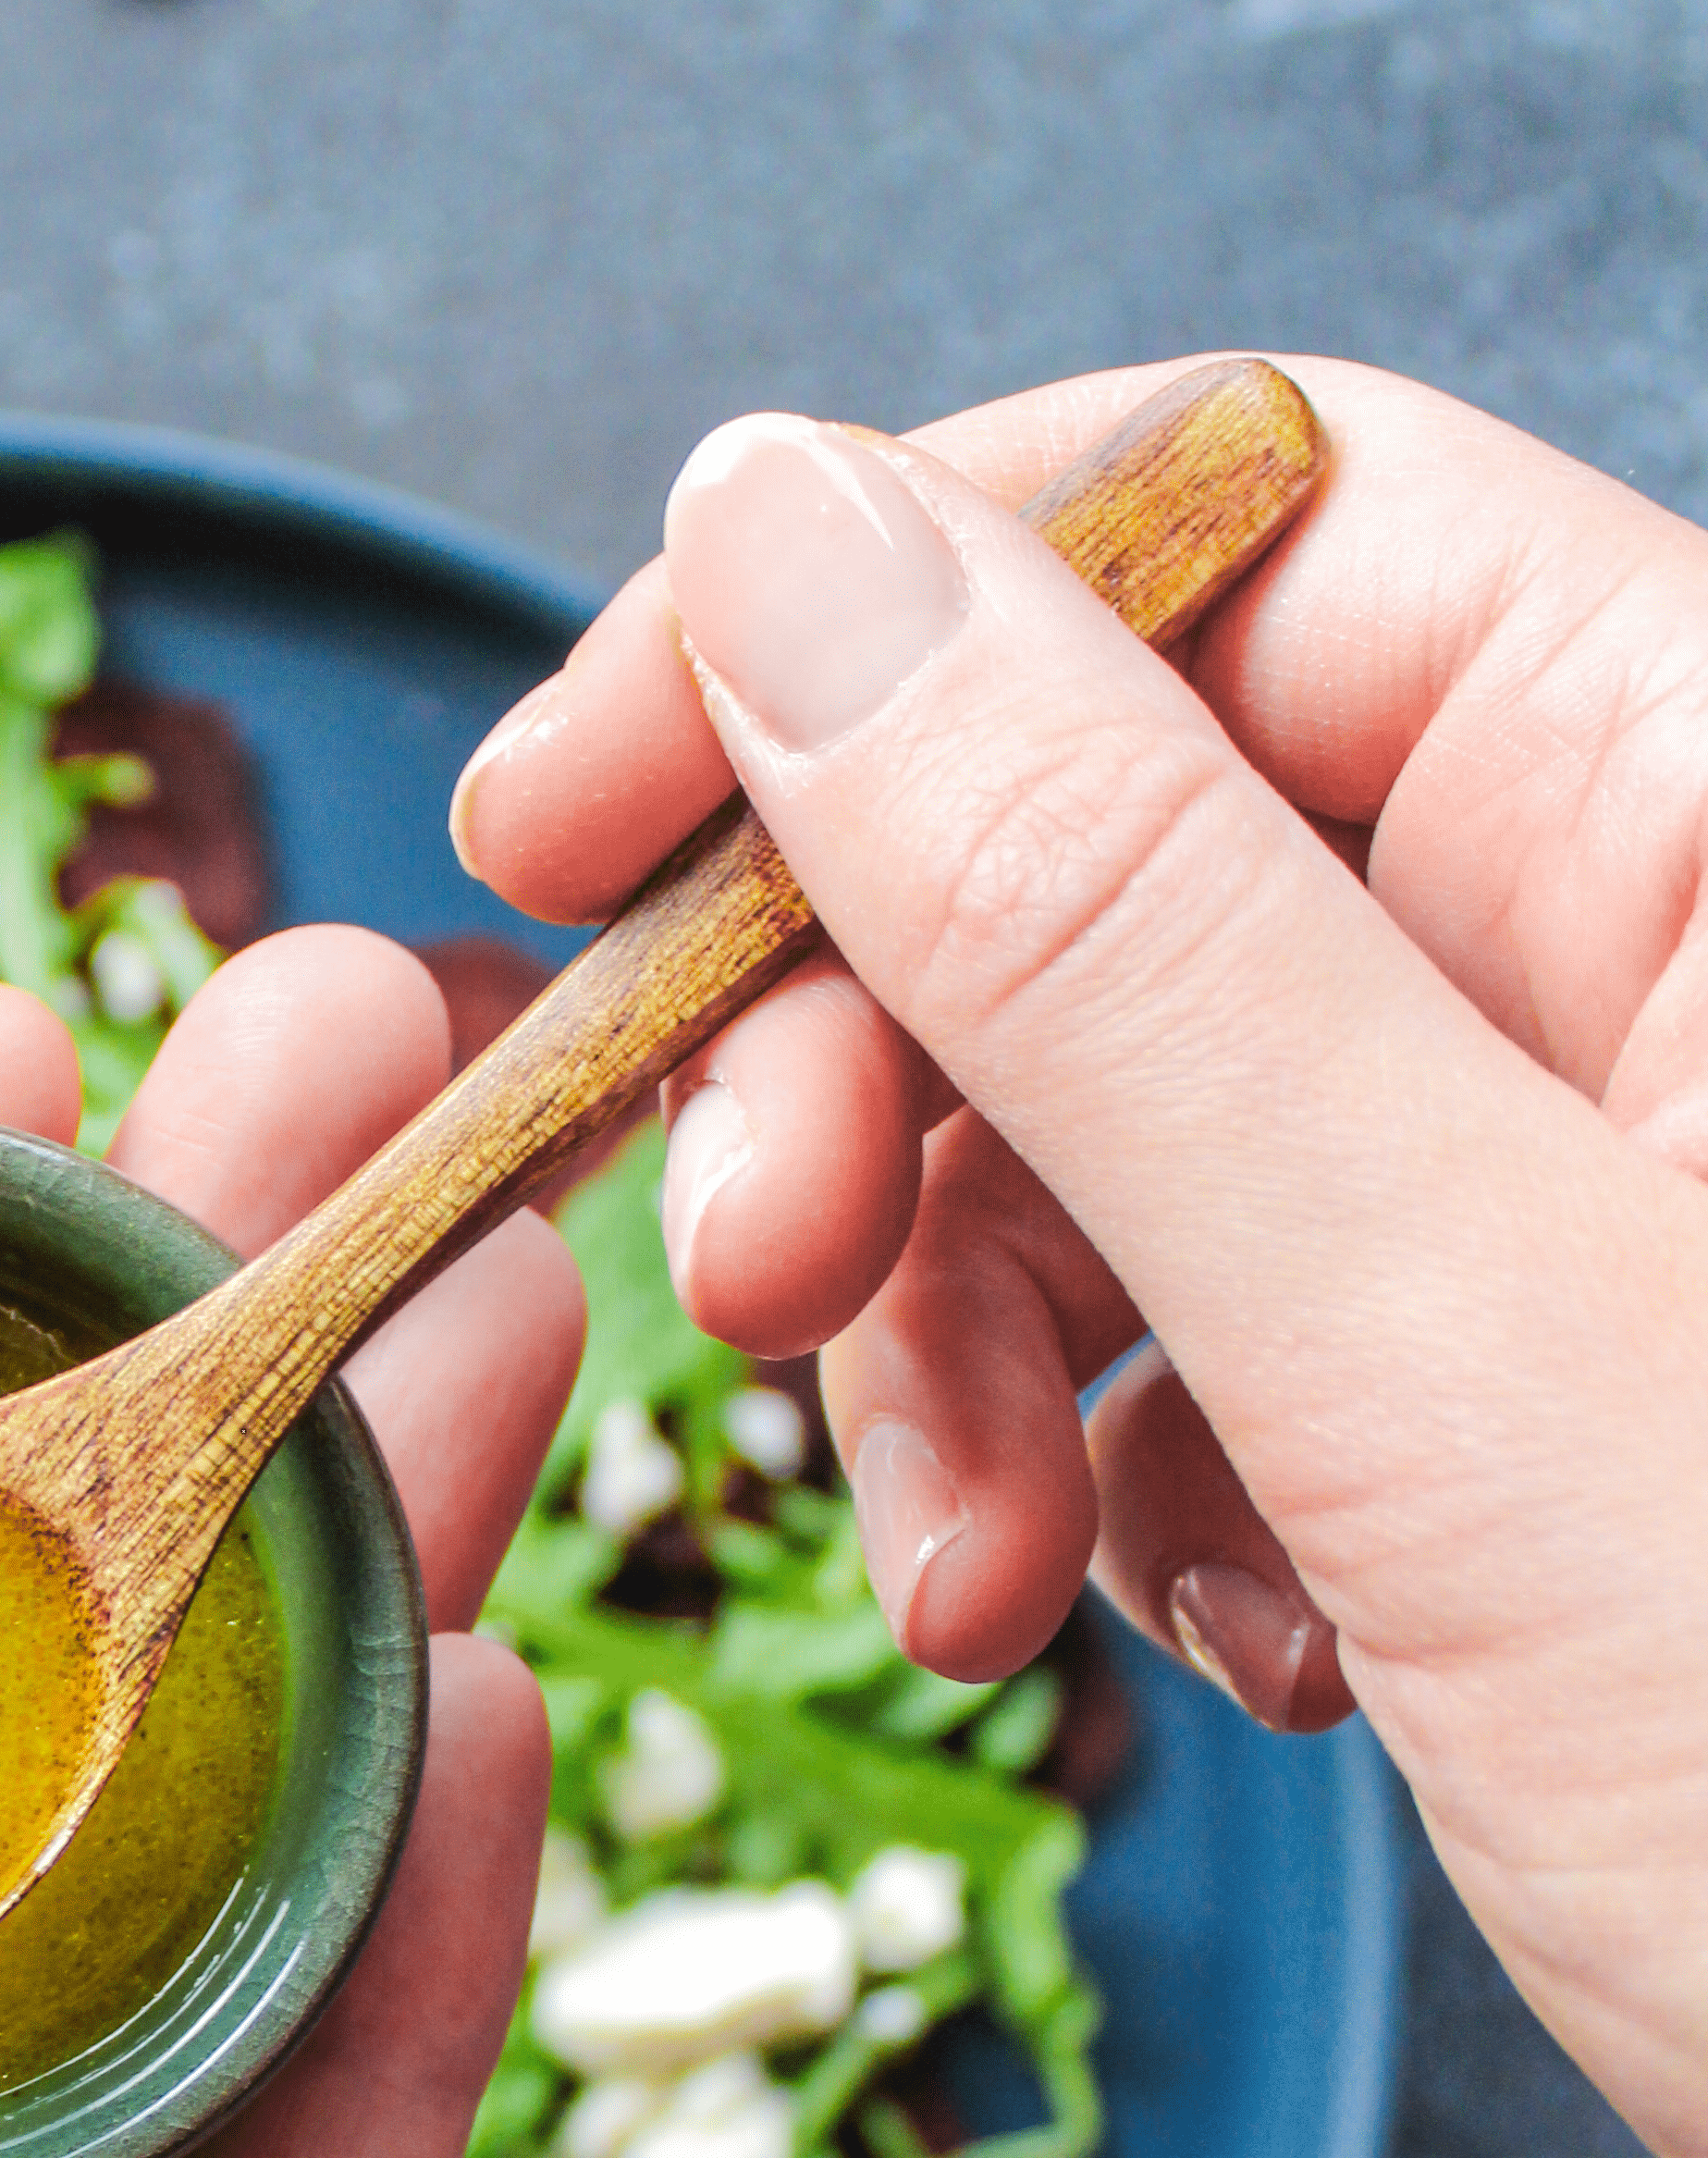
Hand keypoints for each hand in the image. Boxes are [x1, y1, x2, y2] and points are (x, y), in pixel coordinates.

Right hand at [455, 360, 1707, 2157]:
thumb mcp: (1459, 1346)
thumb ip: (1104, 922)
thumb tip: (792, 525)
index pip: (1215, 507)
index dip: (847, 625)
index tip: (559, 821)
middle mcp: (1673, 937)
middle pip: (1123, 821)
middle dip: (876, 1058)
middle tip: (751, 1290)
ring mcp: (1622, 1181)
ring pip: (1139, 1108)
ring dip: (972, 1327)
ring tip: (984, 1582)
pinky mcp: (1579, 1404)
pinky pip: (1242, 1333)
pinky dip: (1139, 1481)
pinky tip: (1215, 1651)